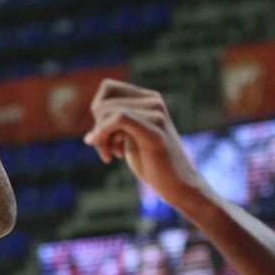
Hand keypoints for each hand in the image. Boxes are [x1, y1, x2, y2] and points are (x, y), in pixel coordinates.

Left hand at [83, 80, 206, 208]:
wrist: (178, 186)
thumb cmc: (153, 164)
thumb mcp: (131, 137)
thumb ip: (117, 122)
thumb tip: (96, 107)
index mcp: (148, 99)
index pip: (108, 88)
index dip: (97, 111)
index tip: (102, 136)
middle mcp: (154, 101)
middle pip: (104, 102)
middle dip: (97, 128)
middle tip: (105, 152)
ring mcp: (156, 114)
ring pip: (108, 111)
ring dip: (100, 137)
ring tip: (110, 156)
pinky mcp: (155, 130)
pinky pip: (119, 118)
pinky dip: (104, 135)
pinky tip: (109, 157)